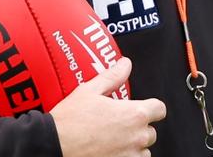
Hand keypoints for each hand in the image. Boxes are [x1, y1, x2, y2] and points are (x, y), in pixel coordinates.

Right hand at [50, 58, 166, 156]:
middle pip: (151, 132)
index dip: (151, 107)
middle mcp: (136, 137)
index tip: (143, 109)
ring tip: (114, 141)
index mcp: (133, 114)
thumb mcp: (89, 91)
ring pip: (143, 151)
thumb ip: (112, 77)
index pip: (159, 109)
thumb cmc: (69, 121)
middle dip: (138, 128)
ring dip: (134, 146)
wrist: (53, 145)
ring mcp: (129, 155)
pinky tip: (110, 152)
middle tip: (119, 125)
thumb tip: (124, 65)